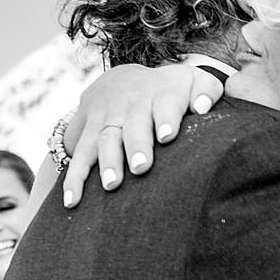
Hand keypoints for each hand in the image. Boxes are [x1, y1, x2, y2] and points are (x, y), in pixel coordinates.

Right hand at [58, 63, 225, 207]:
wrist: (125, 78)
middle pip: (132, 125)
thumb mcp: (193, 81)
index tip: (167, 136)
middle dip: (135, 146)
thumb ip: (206, 91)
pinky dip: (73, 177)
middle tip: (141, 167)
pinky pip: (78, 153)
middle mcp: (131, 103)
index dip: (165, 118)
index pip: (165, 103)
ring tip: (111, 185)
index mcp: (160, 92)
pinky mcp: (86, 128)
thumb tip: (202, 107)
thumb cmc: (172, 90)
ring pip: (104, 138)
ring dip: (106, 162)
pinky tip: (73, 200)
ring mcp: (106, 116)